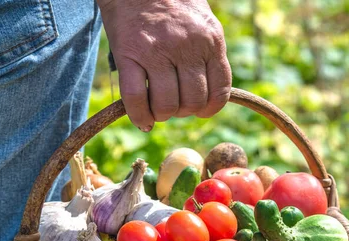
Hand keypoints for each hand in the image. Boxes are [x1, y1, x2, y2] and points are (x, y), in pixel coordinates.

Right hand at [98, 0, 231, 130]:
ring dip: (162, 115)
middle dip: (184, 112)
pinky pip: (136, 97)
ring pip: (167, 104)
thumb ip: (207, 55)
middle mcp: (187, 46)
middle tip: (174, 106)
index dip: (210, 109)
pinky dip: (139, 116)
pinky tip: (142, 121)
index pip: (220, 90)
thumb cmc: (172, 6)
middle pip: (193, 101)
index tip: (200, 111)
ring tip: (157, 109)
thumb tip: (207, 97)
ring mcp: (157, 50)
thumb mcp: (201, 24)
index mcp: (211, 40)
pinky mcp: (128, 53)